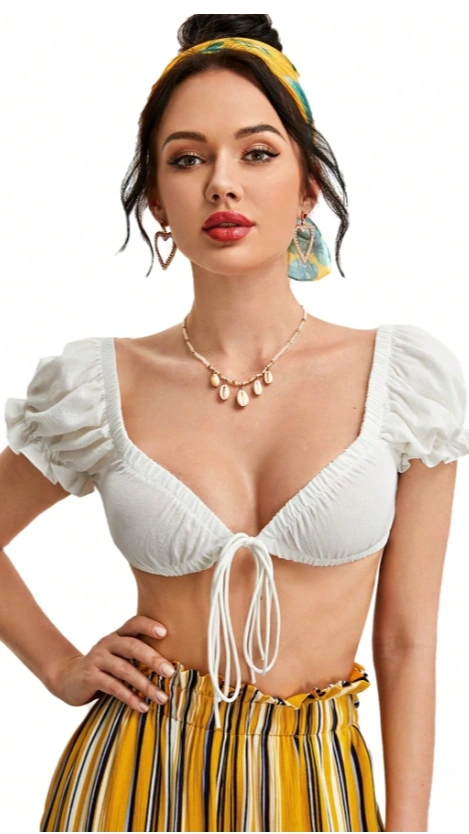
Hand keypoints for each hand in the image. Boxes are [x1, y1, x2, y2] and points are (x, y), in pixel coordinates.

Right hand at [49, 615, 175, 711]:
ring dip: (145, 685)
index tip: (165, 632)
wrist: (69, 678)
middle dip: (153, 659)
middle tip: (171, 672)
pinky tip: (143, 707)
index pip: (134, 623)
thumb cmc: (105, 668)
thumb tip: (174, 668)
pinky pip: (113, 687)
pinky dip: (130, 698)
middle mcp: (108, 643)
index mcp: (118, 635)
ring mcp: (98, 659)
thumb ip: (138, 657)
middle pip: (132, 646)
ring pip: (124, 670)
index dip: (148, 625)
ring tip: (162, 698)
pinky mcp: (90, 677)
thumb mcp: (119, 657)